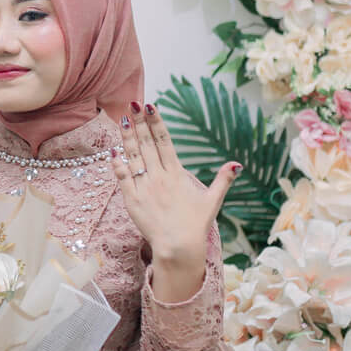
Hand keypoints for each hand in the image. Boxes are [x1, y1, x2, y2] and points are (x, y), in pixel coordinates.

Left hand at [111, 101, 238, 300]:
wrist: (178, 247)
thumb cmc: (195, 225)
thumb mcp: (212, 200)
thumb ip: (223, 180)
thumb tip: (237, 164)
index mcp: (177, 174)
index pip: (165, 142)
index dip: (157, 123)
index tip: (151, 106)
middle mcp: (160, 177)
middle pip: (147, 144)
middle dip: (139, 123)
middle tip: (133, 103)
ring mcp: (145, 187)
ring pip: (133, 156)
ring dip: (127, 137)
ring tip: (122, 119)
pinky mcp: (132, 200)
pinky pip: (123, 177)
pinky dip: (117, 163)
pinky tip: (113, 150)